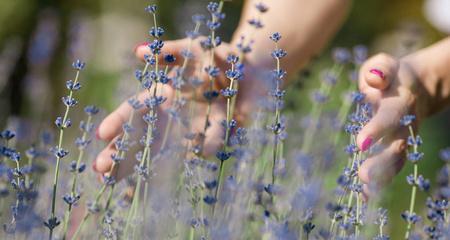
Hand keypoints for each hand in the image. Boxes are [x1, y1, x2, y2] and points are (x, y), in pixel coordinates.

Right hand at [92, 38, 256, 179]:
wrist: (246, 71)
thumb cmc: (214, 58)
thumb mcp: (191, 49)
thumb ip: (169, 51)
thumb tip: (138, 52)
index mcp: (162, 96)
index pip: (135, 110)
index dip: (119, 121)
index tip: (102, 135)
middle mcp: (171, 116)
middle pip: (141, 136)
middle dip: (120, 152)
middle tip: (100, 170)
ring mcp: (189, 129)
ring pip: (161, 150)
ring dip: (141, 165)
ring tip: (116, 182)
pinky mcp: (210, 135)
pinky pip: (199, 148)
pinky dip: (188, 156)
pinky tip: (170, 168)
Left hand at [356, 53, 425, 194]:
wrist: (418, 88)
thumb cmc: (391, 75)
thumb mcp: (385, 64)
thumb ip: (379, 69)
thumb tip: (373, 80)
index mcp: (400, 102)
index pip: (389, 117)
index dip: (377, 129)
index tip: (361, 144)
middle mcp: (405, 125)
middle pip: (396, 146)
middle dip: (381, 162)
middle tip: (364, 174)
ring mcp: (404, 140)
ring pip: (396, 161)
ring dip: (381, 176)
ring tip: (364, 190)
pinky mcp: (398, 150)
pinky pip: (390, 168)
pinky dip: (379, 182)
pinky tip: (364, 196)